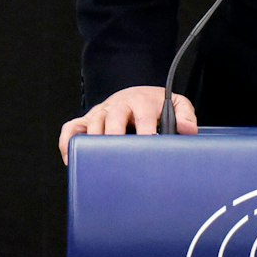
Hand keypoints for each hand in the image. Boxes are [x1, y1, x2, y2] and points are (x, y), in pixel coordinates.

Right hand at [58, 86, 197, 162]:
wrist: (137, 94)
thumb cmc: (155, 105)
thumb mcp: (175, 104)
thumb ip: (185, 115)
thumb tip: (188, 130)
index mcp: (141, 101)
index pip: (143, 115)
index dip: (145, 130)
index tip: (150, 144)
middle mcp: (118, 105)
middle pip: (113, 118)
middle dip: (116, 136)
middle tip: (122, 155)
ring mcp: (101, 113)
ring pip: (92, 124)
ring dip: (94, 141)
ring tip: (100, 163)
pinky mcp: (87, 120)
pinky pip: (71, 128)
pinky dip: (68, 142)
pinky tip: (72, 161)